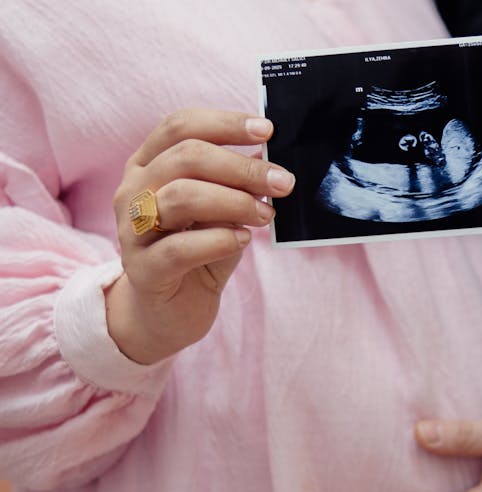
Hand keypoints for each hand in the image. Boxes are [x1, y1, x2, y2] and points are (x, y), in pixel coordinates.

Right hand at [106, 108, 294, 363]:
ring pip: (180, 197)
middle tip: (282, 182)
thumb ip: (236, 185)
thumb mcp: (221, 212)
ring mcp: (132, 230)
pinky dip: (218, 240)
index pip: (181, 126)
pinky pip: (179, 248)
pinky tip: (243, 240)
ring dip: (233, 202)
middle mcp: (133, 191)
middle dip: (241, 166)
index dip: (225, 123)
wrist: (168, 312)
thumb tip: (269, 159)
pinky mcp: (143, 270)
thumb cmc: (198, 253)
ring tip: (265, 214)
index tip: (267, 131)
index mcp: (149, 165)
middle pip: (185, 158)